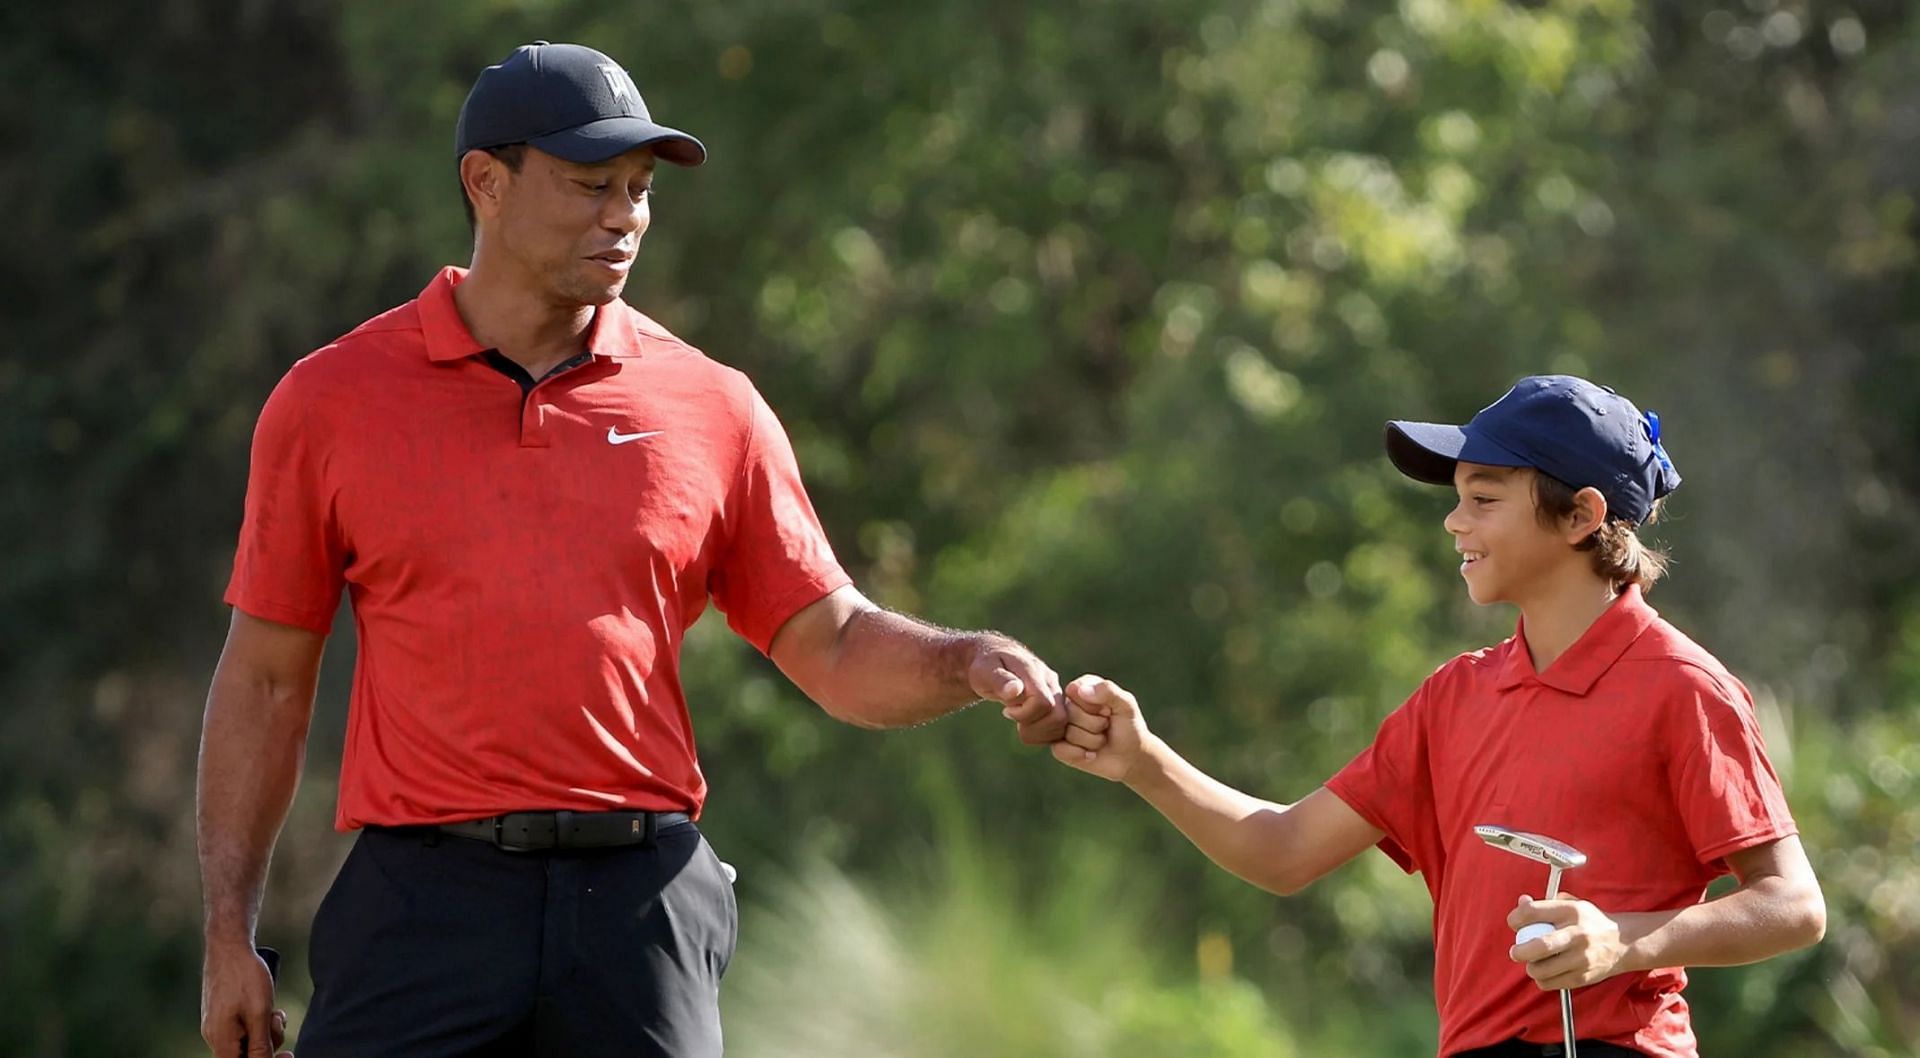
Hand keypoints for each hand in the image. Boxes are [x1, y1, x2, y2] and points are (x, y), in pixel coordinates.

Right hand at [201, 941, 291, 1056]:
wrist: (229, 946)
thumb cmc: (244, 976)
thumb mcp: (259, 1013)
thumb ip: (260, 1044)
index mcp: (220, 1040)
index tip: (285, 1054)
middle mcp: (215, 1036)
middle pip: (246, 1054)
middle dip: (268, 1043)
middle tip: (278, 1021)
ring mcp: (218, 1025)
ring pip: (248, 1040)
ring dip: (267, 1030)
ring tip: (275, 1011)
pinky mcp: (223, 1014)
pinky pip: (244, 1027)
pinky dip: (259, 1021)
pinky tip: (270, 1007)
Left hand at [967, 638, 1091, 746]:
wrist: (994, 662)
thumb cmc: (986, 667)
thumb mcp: (984, 671)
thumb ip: (999, 680)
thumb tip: (1016, 690)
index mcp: (1034, 671)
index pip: (1043, 703)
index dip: (1025, 714)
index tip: (1006, 710)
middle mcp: (1050, 681)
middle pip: (1058, 717)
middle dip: (1033, 727)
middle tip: (1013, 716)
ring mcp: (1056, 692)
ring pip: (1061, 726)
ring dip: (1038, 732)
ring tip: (1019, 722)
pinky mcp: (1058, 703)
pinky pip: (1060, 729)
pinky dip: (1043, 735)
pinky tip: (1026, 725)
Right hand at [1051, 675, 1152, 781]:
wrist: (1131, 758)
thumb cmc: (1130, 728)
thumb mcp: (1126, 705)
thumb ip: (1108, 690)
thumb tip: (1081, 690)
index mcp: (1083, 687)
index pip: (1074, 690)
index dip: (1094, 705)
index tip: (1109, 711)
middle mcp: (1069, 705)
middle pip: (1070, 713)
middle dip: (1095, 724)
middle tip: (1106, 727)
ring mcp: (1062, 726)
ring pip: (1068, 733)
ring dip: (1092, 741)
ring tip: (1102, 739)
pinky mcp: (1059, 747)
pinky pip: (1060, 750)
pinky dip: (1080, 754)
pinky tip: (1091, 754)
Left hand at [1507, 892, 1634, 989]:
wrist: (1624, 943)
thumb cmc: (1592, 922)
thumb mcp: (1572, 904)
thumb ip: (1545, 904)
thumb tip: (1521, 902)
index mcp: (1571, 912)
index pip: (1533, 912)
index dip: (1516, 918)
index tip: (1514, 924)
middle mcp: (1577, 934)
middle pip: (1539, 946)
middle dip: (1519, 951)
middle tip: (1516, 951)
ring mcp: (1582, 958)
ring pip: (1542, 969)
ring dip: (1531, 967)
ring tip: (1533, 962)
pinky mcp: (1583, 976)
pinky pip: (1551, 983)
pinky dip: (1542, 979)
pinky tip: (1546, 971)